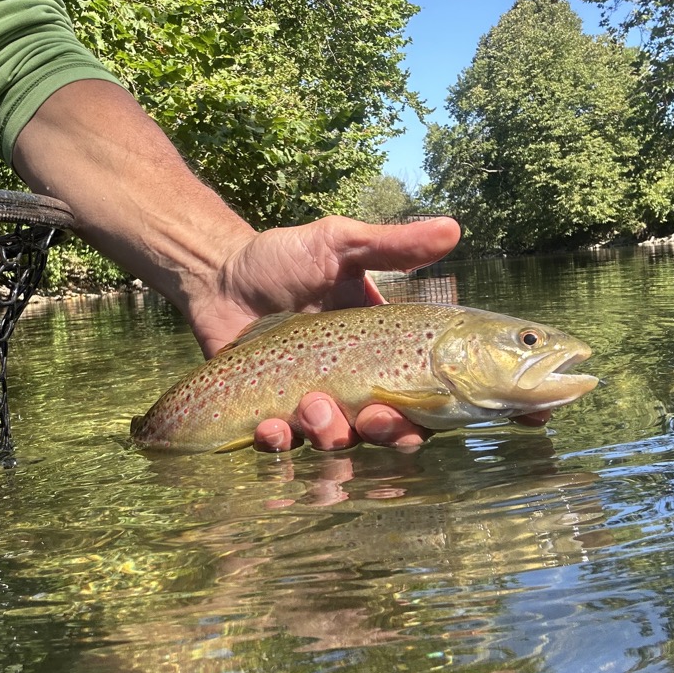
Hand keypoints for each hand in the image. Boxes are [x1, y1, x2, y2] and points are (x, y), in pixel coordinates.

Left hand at [184, 216, 460, 450]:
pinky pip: (284, 443)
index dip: (424, 414)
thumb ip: (392, 245)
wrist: (220, 276)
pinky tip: (272, 426)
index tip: (419, 412)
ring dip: (331, 434)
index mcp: (380, 350)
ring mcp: (312, 403)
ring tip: (311, 404)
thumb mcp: (339, 244)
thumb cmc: (284, 259)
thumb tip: (453, 229)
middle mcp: (352, 384)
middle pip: (385, 431)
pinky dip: (281, 441)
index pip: (418, 396)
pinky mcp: (271, 414)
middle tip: (369, 416)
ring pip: (336, 442)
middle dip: (384, 433)